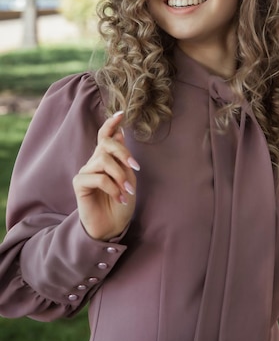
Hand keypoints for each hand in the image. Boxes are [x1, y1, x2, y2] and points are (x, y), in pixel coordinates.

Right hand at [73, 112, 139, 240]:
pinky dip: (112, 187)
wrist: (112, 227)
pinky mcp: (79, 184)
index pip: (105, 136)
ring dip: (120, 175)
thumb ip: (123, 158)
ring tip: (128, 190)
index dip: (110, 123)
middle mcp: (94, 162)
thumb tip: (120, 133)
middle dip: (123, 152)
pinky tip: (120, 198)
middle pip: (105, 144)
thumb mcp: (128, 177)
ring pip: (103, 160)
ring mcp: (86, 171)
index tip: (121, 114)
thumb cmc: (122, 202)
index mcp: (106, 158)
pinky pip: (98, 178)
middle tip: (136, 167)